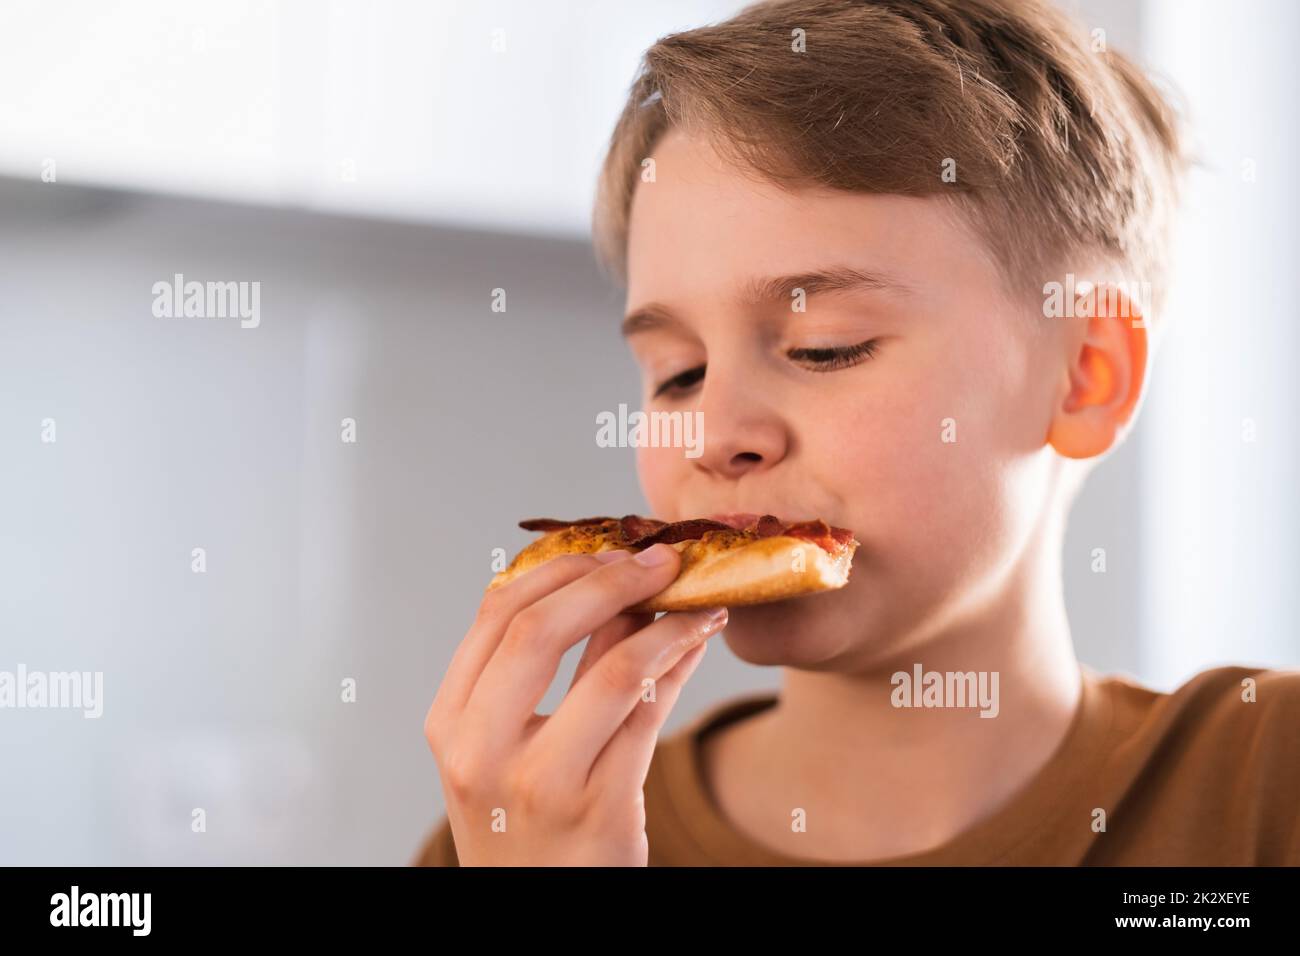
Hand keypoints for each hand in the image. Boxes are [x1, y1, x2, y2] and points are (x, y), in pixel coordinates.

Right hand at [423, 543, 726, 865]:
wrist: (539, 914)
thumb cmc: (528, 827)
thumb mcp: (512, 749)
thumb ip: (553, 672)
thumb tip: (616, 584)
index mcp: (450, 723)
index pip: (496, 614)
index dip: (558, 568)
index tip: (605, 548)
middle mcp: (481, 752)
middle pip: (539, 629)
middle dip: (609, 578)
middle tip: (657, 558)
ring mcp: (539, 784)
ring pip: (611, 669)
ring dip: (665, 619)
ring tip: (695, 596)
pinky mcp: (599, 810)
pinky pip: (650, 713)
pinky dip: (681, 663)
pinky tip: (698, 641)